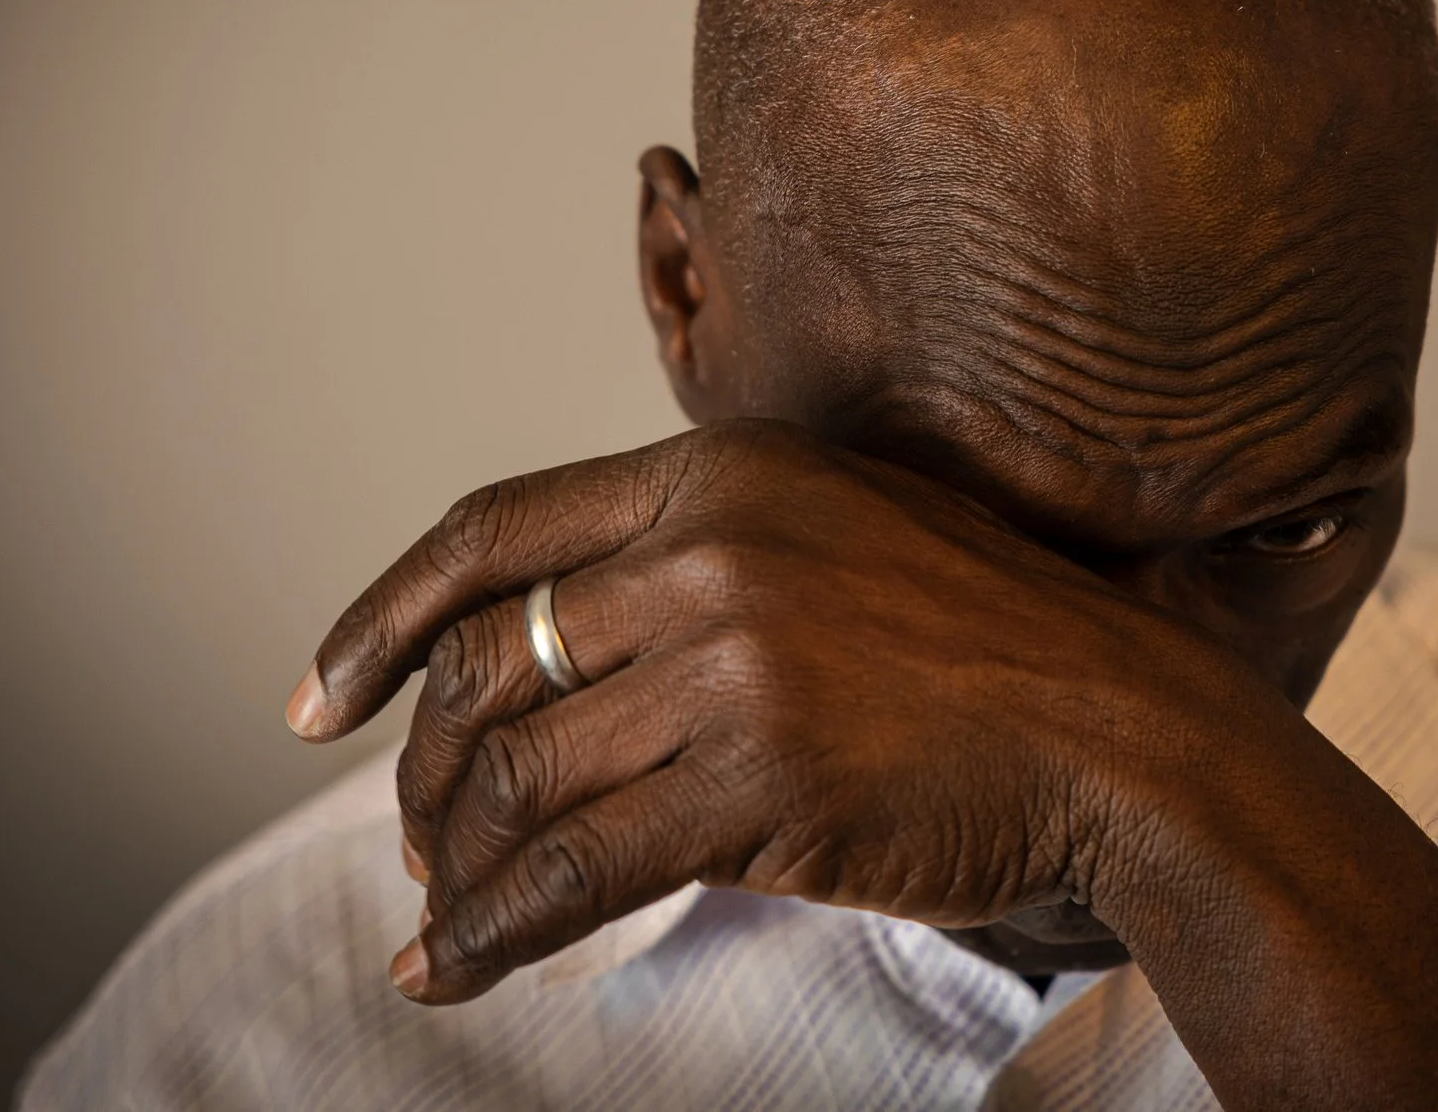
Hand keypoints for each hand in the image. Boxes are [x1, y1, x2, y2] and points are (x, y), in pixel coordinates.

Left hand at [291, 419, 1285, 1002]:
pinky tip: (456, 968)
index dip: (379, 619)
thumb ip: (699, 557)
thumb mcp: (835, 535)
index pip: (490, 532)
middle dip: (423, 771)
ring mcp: (736, 661)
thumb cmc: (984, 645)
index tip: (316, 698)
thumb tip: (553, 650)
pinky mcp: (761, 779)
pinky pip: (573, 870)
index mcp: (719, 470)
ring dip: (456, 862)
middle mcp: (711, 546)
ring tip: (448, 911)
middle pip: (487, 663)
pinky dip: (491, 932)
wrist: (1121, 726)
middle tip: (416, 840)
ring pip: (518, 775)